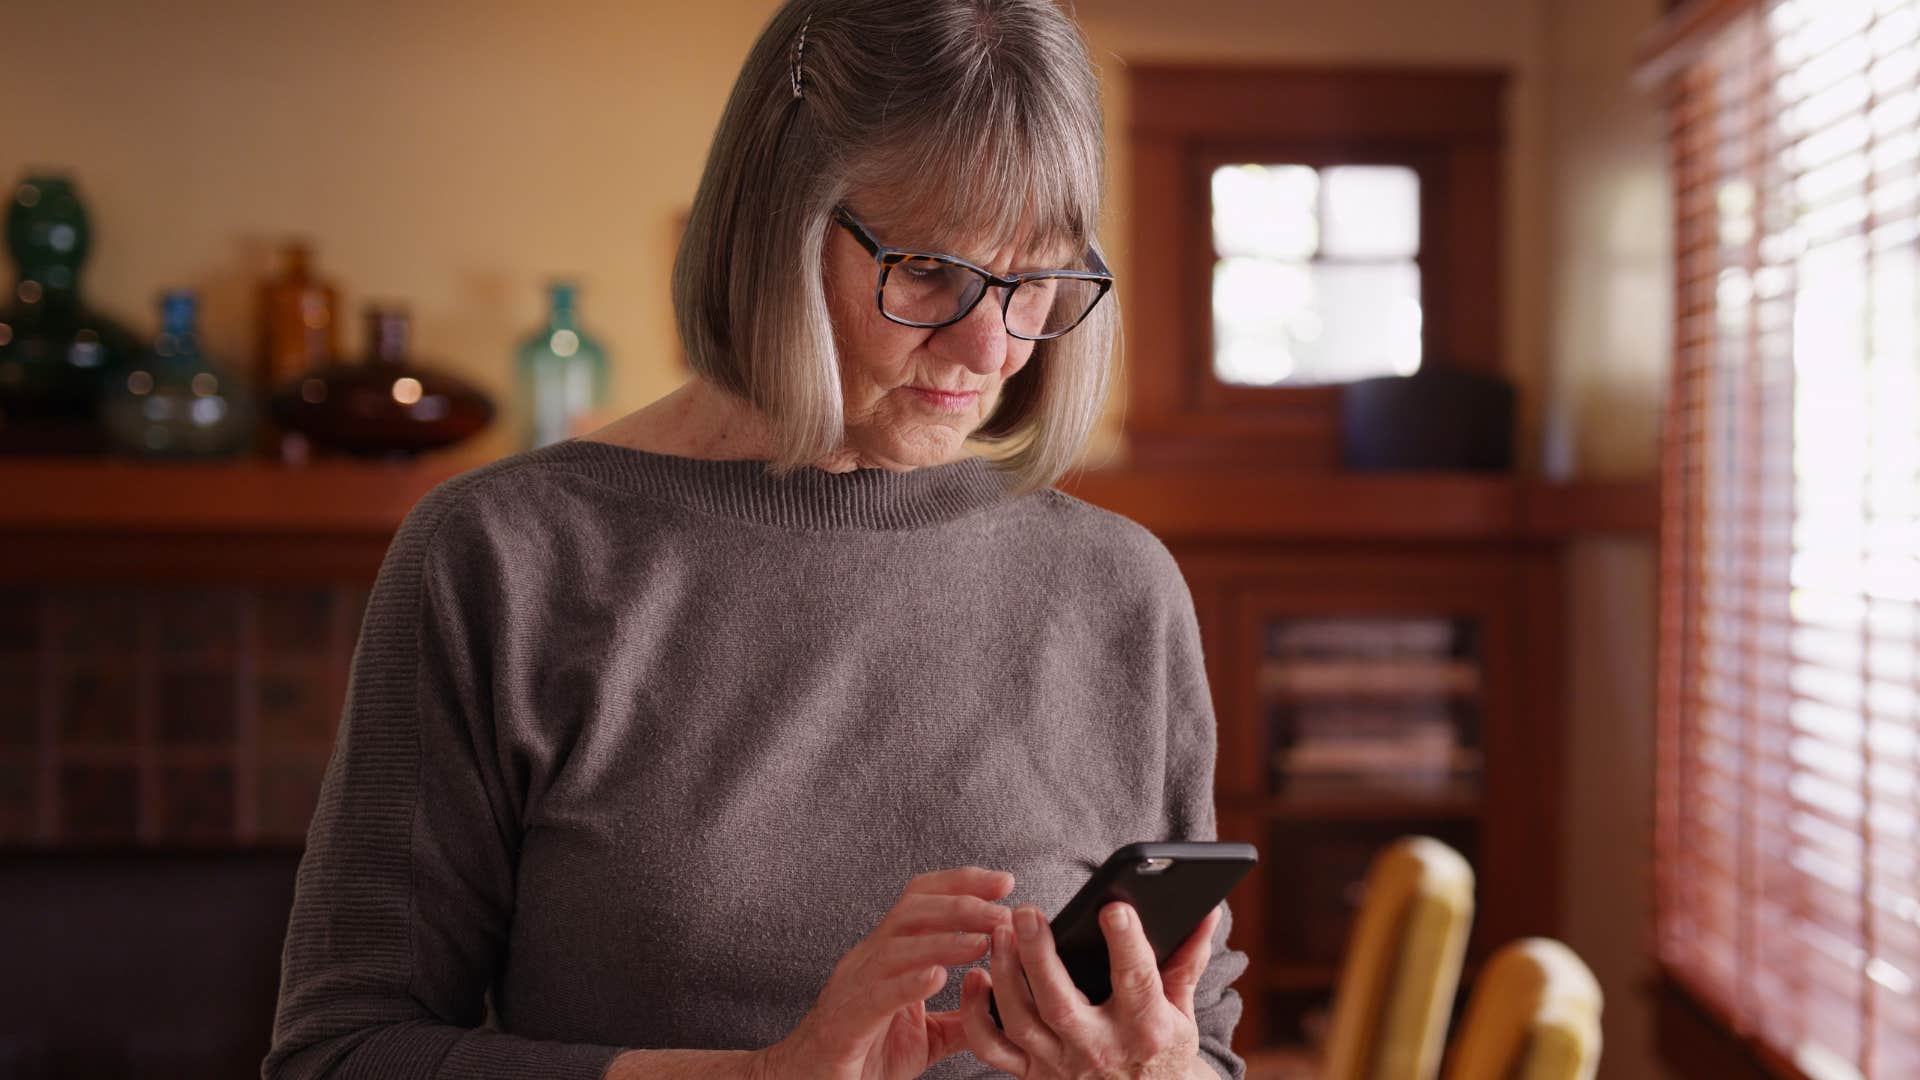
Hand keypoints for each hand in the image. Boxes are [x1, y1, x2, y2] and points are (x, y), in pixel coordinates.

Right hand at [755, 866, 1016, 1079]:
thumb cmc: (861, 1057)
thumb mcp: (924, 1036)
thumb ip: (960, 1018)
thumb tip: (1001, 1001)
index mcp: (887, 956)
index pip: (921, 901)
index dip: (962, 885)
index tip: (1006, 883)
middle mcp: (868, 961)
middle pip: (911, 910)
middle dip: (962, 903)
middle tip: (1003, 909)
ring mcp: (853, 988)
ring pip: (897, 947)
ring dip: (945, 939)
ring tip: (984, 940)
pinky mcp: (845, 1023)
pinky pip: (876, 996)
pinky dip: (907, 983)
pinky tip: (936, 977)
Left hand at [958, 900, 1222, 1078]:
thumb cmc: (1162, 1048)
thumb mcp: (1183, 1010)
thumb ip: (1188, 959)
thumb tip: (1207, 910)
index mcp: (1146, 1030)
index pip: (1137, 982)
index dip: (1126, 944)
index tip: (1114, 907)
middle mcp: (1100, 1050)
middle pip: (1060, 1004)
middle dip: (1040, 957)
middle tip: (1026, 912)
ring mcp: (1060, 1065)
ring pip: (1021, 1022)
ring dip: (1005, 975)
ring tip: (1000, 932)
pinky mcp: (1030, 1074)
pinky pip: (991, 1048)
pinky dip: (976, 1015)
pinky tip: (975, 977)